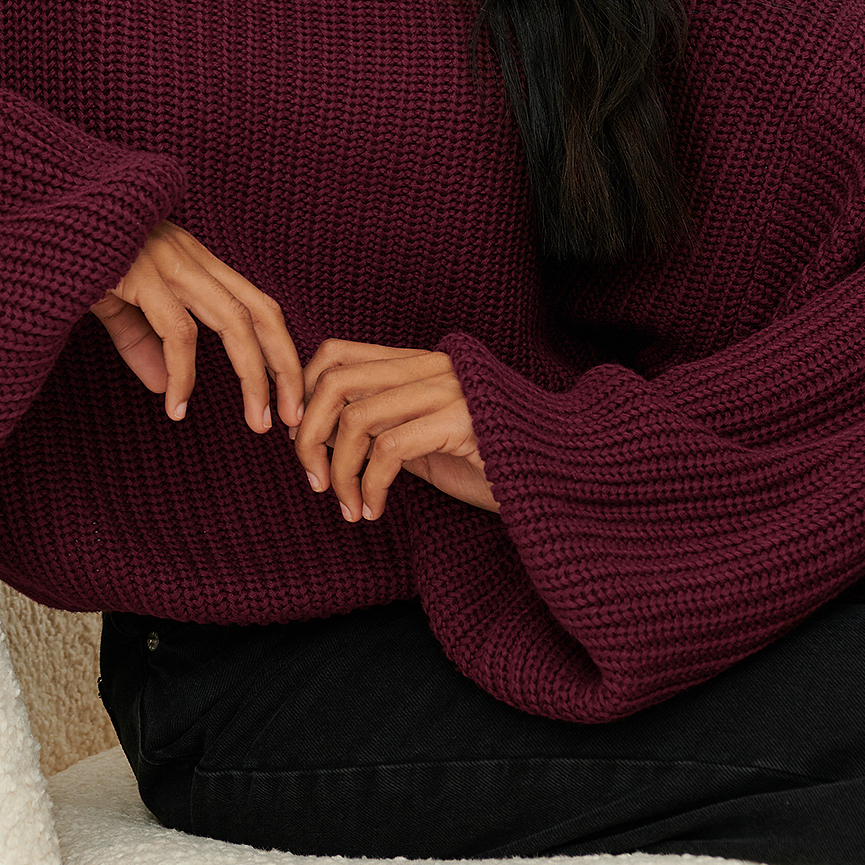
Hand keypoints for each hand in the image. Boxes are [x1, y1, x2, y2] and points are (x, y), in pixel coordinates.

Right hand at [89, 219, 303, 434]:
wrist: (40, 223)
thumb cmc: (72, 255)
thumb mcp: (115, 302)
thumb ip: (141, 339)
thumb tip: (162, 385)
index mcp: (193, 259)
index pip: (257, 304)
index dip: (279, 350)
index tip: (286, 396)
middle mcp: (191, 256)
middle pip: (261, 311)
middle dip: (286, 366)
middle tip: (294, 418)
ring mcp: (170, 262)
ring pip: (234, 321)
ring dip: (253, 376)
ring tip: (258, 422)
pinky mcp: (142, 274)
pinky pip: (179, 331)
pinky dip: (183, 374)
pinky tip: (177, 406)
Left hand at [289, 339, 497, 522]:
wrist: (560, 477)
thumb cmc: (494, 464)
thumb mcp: (427, 441)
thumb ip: (387, 428)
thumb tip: (325, 440)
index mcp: (420, 363)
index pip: (337, 354)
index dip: (306, 394)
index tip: (303, 442)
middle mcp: (432, 367)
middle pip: (335, 380)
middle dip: (309, 434)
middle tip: (313, 479)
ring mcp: (449, 390)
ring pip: (356, 417)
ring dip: (338, 468)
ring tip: (344, 503)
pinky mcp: (462, 423)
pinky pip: (389, 450)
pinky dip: (369, 486)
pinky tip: (373, 511)